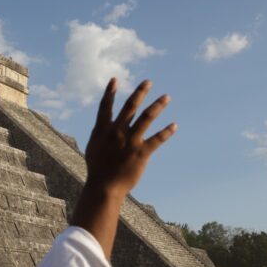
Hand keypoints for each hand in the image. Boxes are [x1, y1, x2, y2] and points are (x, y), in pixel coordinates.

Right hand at [85, 79, 176, 198]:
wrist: (104, 186)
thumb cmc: (97, 168)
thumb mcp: (93, 147)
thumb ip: (98, 133)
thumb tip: (101, 123)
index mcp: (103, 130)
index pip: (105, 107)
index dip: (109, 92)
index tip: (114, 80)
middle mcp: (116, 132)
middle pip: (130, 107)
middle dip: (139, 93)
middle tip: (148, 82)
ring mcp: (130, 141)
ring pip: (146, 118)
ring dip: (157, 105)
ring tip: (166, 97)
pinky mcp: (141, 152)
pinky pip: (157, 139)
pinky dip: (166, 132)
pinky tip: (174, 126)